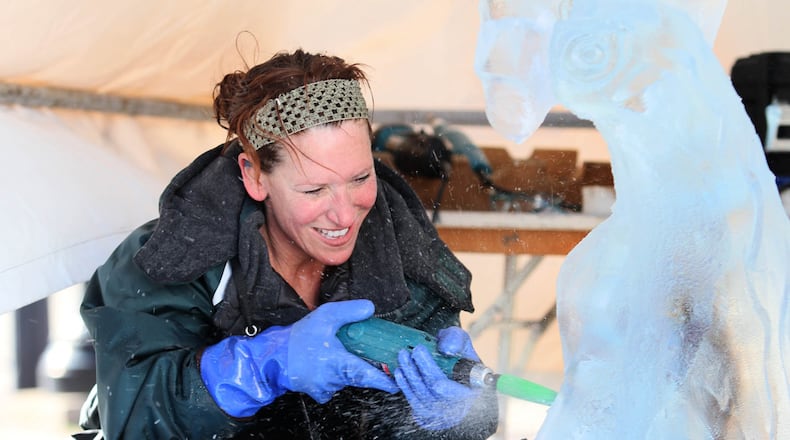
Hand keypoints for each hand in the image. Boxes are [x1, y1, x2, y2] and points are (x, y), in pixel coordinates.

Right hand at [200, 299, 397, 416]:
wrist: (272, 355)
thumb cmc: (297, 338)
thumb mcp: (325, 316)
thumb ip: (349, 311)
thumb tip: (370, 308)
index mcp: (338, 364)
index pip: (367, 376)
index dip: (384, 381)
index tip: (396, 383)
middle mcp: (334, 379)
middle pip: (358, 376)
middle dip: (365, 367)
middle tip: (366, 355)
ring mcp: (325, 388)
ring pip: (346, 380)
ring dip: (347, 369)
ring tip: (335, 352)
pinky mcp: (318, 392)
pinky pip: (333, 385)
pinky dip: (334, 375)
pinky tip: (326, 362)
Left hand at [393, 327, 480, 430]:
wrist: (447, 366)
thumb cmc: (456, 354)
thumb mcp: (461, 340)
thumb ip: (456, 340)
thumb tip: (446, 350)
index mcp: (474, 389)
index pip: (461, 393)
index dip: (448, 390)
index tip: (437, 383)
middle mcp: (460, 406)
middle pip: (437, 395)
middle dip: (423, 372)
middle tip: (413, 352)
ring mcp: (443, 414)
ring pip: (424, 400)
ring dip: (410, 377)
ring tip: (403, 357)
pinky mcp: (428, 416)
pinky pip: (415, 404)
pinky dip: (406, 387)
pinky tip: (400, 372)